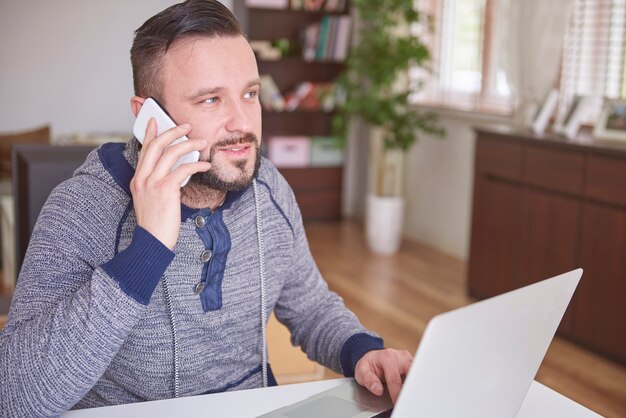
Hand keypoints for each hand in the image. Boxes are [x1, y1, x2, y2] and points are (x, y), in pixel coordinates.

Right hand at [130, 118, 210, 248]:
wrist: (152, 242)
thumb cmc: (156, 224)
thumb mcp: (152, 200)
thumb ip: (158, 184)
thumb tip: (175, 172)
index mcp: (138, 180)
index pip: (144, 150)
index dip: (150, 133)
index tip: (155, 120)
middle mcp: (142, 178)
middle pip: (156, 145)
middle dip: (172, 131)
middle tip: (186, 126)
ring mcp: (152, 183)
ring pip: (170, 152)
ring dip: (188, 144)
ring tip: (201, 142)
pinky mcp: (165, 189)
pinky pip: (183, 169)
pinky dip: (196, 164)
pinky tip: (206, 165)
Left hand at [354, 348, 412, 403]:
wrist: (373, 356)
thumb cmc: (368, 364)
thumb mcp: (361, 371)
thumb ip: (368, 380)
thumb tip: (378, 390)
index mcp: (387, 357)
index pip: (395, 379)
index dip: (396, 393)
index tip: (397, 403)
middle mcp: (400, 356)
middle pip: (411, 374)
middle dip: (410, 388)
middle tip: (407, 401)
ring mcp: (408, 359)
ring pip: (417, 373)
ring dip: (414, 385)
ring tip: (410, 396)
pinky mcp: (413, 363)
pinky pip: (417, 374)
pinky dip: (415, 383)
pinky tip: (412, 391)